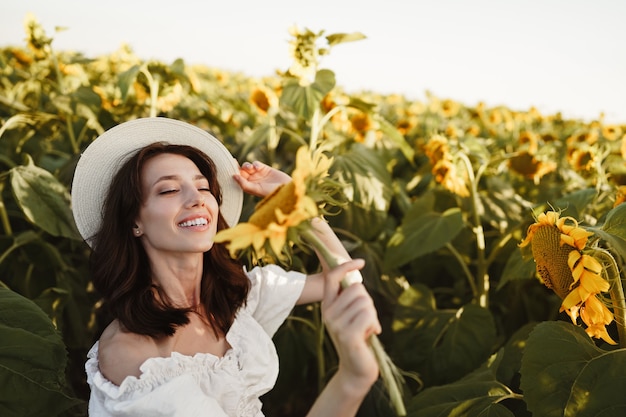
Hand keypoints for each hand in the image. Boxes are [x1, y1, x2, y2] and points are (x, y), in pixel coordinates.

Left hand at [233, 161, 291, 197]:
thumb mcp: (256, 189)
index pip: (238, 179)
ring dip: (246, 165)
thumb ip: (244, 184)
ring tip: (250, 168)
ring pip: (247, 167)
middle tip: (233, 162)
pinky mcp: (265, 169)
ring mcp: (258, 174)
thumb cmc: (271, 192)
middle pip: (241, 171)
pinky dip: (255, 164)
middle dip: (237, 167)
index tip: (228, 166)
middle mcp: (252, 181)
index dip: (233, 172)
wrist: (286, 189)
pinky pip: (256, 164)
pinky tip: (257, 167)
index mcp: (248, 187)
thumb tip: (233, 176)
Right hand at [322, 259, 380, 394]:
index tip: (361, 262)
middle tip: (366, 320)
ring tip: (367, 329)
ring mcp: (336, 324)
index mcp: (327, 305)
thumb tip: (356, 272)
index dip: (346, 266)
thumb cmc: (358, 338)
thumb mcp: (351, 315)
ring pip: (365, 302)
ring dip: (373, 315)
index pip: (333, 277)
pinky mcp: (347, 335)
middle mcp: (328, 313)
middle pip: (357, 289)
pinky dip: (374, 324)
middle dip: (368, 302)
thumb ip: (352, 297)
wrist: (356, 369)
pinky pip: (368, 315)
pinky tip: (370, 335)